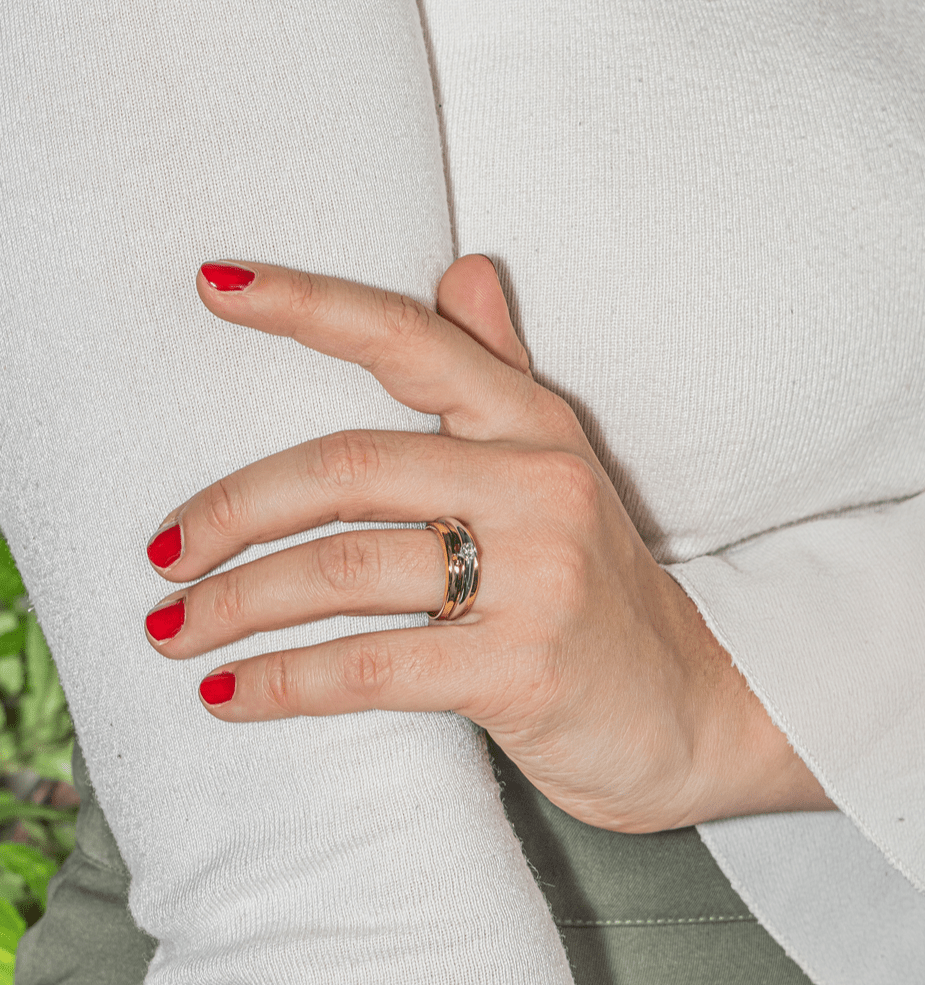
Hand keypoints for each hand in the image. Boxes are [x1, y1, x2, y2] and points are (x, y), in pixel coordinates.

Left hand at [144, 256, 830, 831]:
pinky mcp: (523, 670)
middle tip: (162, 555)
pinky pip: (370, 666)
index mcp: (538, 429)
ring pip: (344, 569)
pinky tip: (227, 695)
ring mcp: (538, 577)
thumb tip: (462, 269)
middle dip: (229, 511)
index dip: (308, 305)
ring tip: (170, 631)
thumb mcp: (564, 472)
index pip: (413, 340)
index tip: (213, 284)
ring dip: (236, 603)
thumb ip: (503, 374)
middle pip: (346, 468)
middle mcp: (540, 485)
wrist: (697, 711)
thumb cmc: (606, 597)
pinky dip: (282, 682)